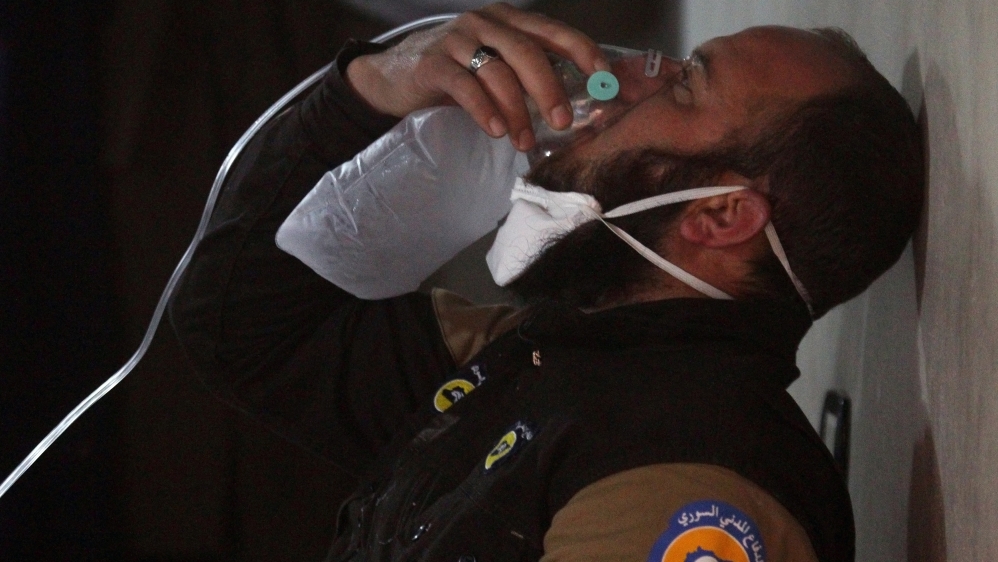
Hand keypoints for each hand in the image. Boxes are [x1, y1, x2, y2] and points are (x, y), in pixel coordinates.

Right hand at [345, 2, 607, 150]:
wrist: (392, 77)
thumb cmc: (454, 75)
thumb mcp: (494, 67)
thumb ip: (527, 77)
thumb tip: (572, 108)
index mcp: (508, 20)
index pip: (554, 31)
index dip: (583, 52)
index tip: (604, 79)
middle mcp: (485, 22)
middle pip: (528, 52)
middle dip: (550, 89)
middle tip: (564, 122)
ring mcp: (457, 39)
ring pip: (498, 72)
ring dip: (517, 111)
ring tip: (524, 141)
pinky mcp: (433, 62)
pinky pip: (465, 86)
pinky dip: (484, 110)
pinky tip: (495, 131)